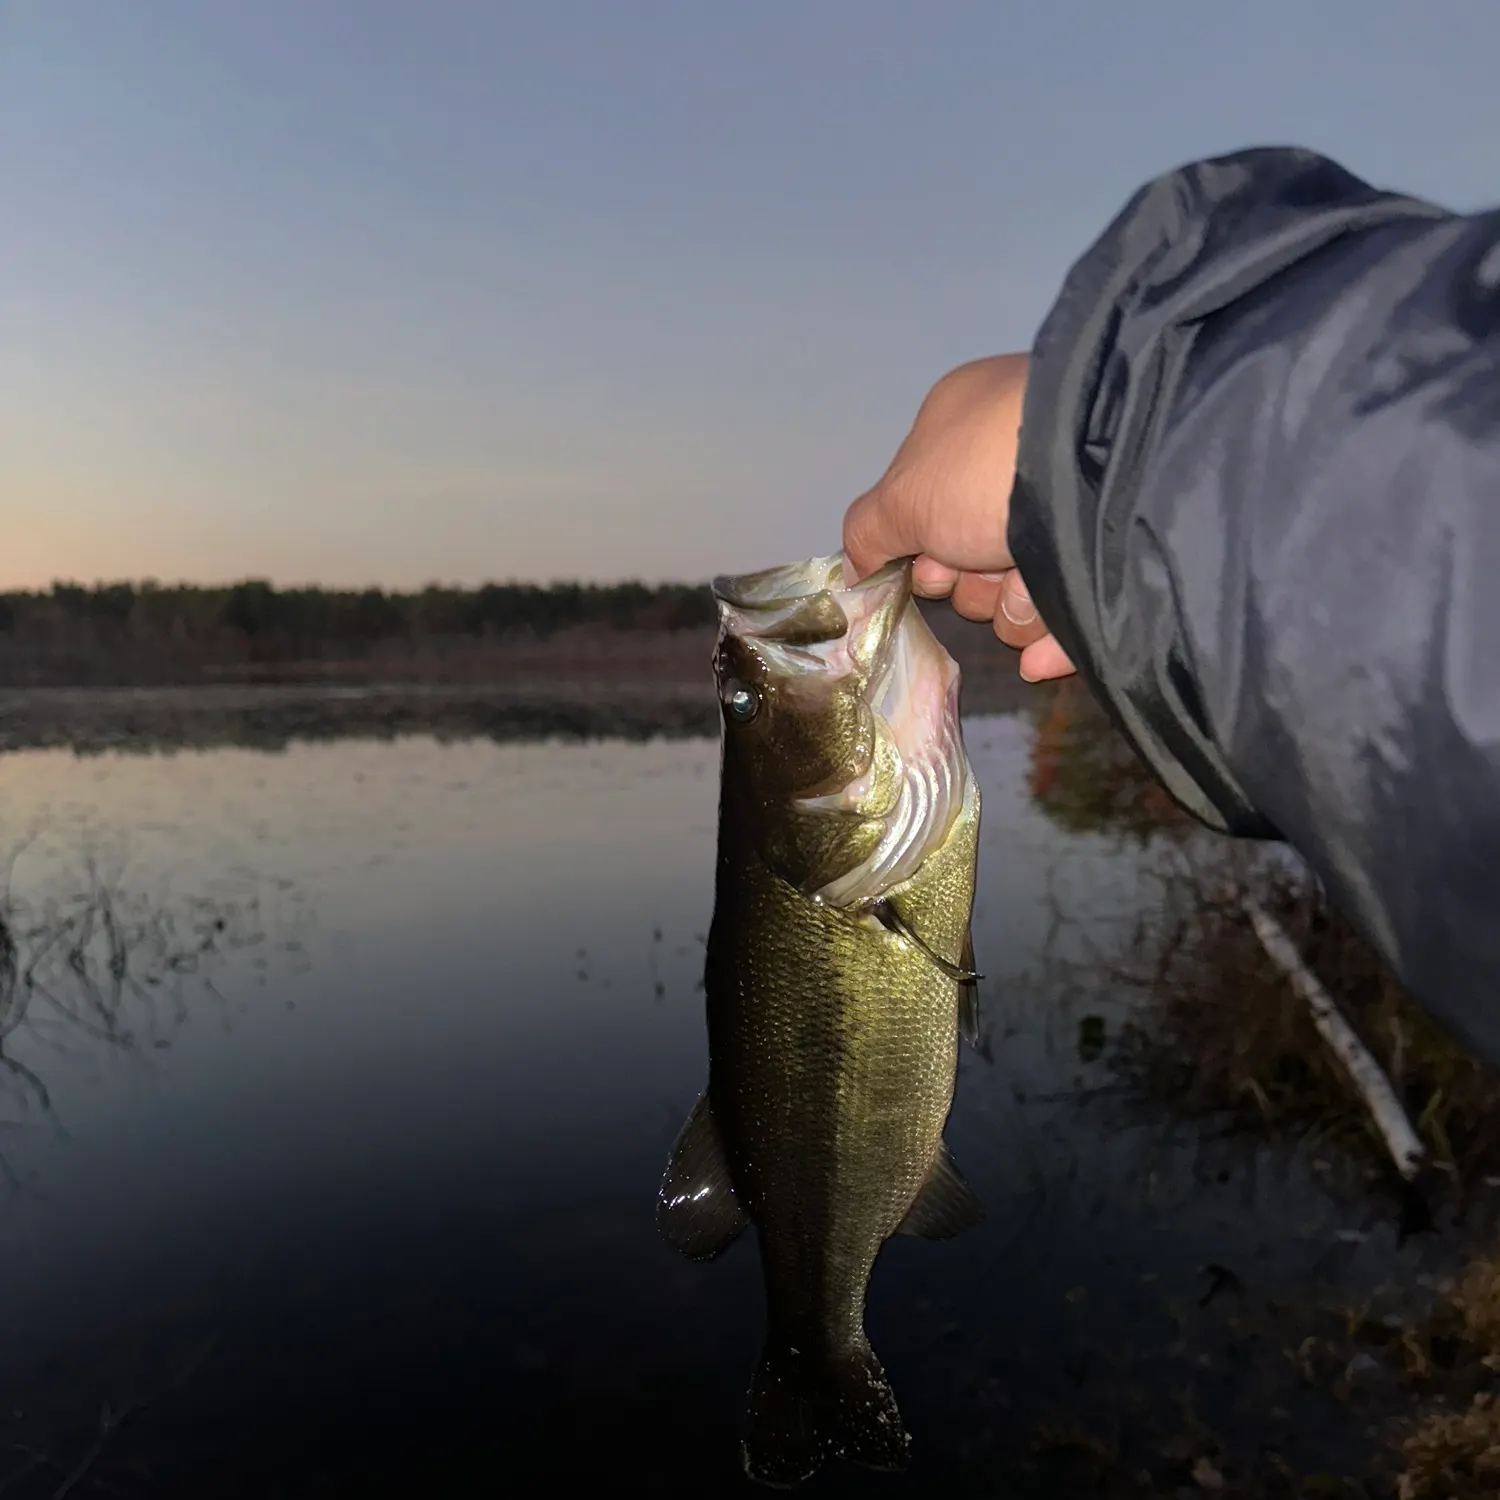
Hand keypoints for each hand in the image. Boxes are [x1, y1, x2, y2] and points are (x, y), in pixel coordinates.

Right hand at [841, 354, 1075, 681]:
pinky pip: (1074, 612)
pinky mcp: (1115, 556)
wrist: (1103, 469)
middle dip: (972, 584)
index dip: (922, 551)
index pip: (929, 513)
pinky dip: (1051, 638)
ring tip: (1029, 585)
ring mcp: (1073, 511)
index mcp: (969, 435)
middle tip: (980, 568)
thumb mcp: (903, 497)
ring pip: (1022, 591)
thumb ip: (867, 531)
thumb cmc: (986, 469)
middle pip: (973, 561)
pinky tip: (1040, 658)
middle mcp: (1021, 469)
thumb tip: (855, 562)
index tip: (931, 562)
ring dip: (1014, 606)